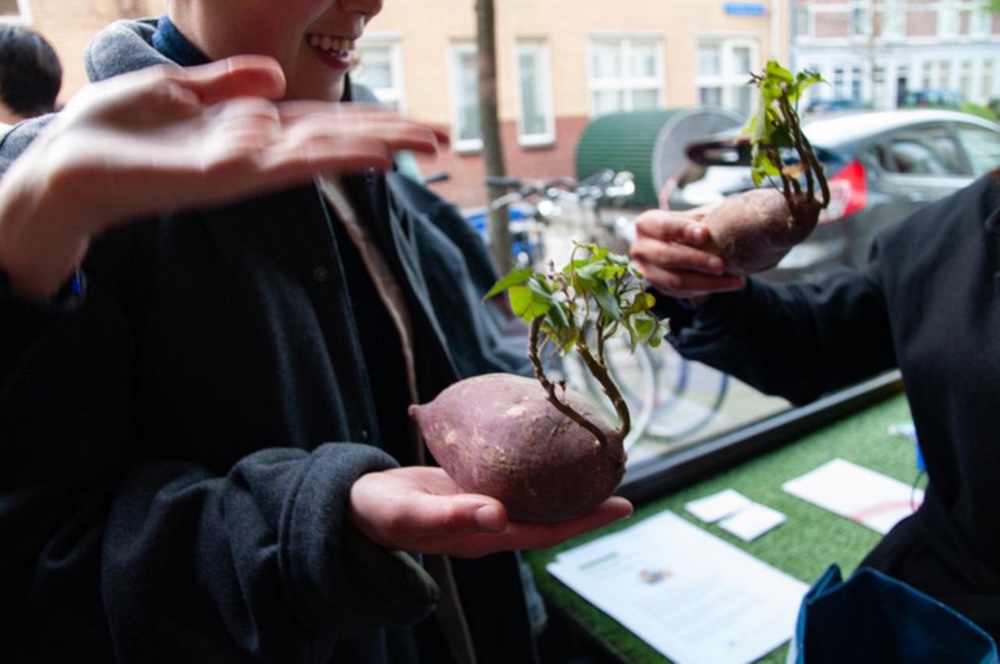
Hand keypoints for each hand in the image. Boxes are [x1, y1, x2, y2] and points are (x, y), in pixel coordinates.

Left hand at [0, 55, 447, 298]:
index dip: (369, 120)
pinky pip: (291, 165)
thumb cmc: (112, 129)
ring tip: (421, 147)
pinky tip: (370, 156)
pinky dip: (334, 159)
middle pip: (335, 139)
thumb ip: (225, 83)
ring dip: (373, 149)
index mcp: (248, 127)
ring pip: (324, 154)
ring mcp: (246, 166)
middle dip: (387, 136)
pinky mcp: (227, 176)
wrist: (64, 162)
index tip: (412, 124)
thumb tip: (274, 74)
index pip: (323, 122)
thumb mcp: (175, 89)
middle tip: (441, 140)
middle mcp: (257, 149)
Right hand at [348, 466, 632, 557]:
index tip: (623, 504)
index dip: (585, 520)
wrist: (354, 505)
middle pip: (550, 514)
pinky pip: (512, 477)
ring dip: (563, 482)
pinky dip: (533, 464)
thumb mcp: (413, 513)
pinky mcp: (470, 487)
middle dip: (586, 500)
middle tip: (620, 475)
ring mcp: (482, 506)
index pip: (547, 531)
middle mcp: (491, 524)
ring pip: (534, 496)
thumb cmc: (380, 513)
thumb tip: (500, 516)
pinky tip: (542, 444)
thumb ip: (453, 515)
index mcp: (484, 536)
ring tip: (591, 459)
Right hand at [630, 205, 745, 301]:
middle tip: (722, 265)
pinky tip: (726, 284)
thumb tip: (729, 217)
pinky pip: (681, 293)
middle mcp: (640, 248)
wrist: (679, 246)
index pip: (664, 226)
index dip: (684, 230)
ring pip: (674, 281)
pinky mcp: (658, 288)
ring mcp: (646, 271)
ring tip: (733, 280)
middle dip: (697, 261)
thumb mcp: (695, 216)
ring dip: (706, 282)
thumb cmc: (689, 227)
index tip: (705, 234)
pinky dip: (705, 289)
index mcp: (647, 224)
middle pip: (667, 256)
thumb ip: (706, 217)